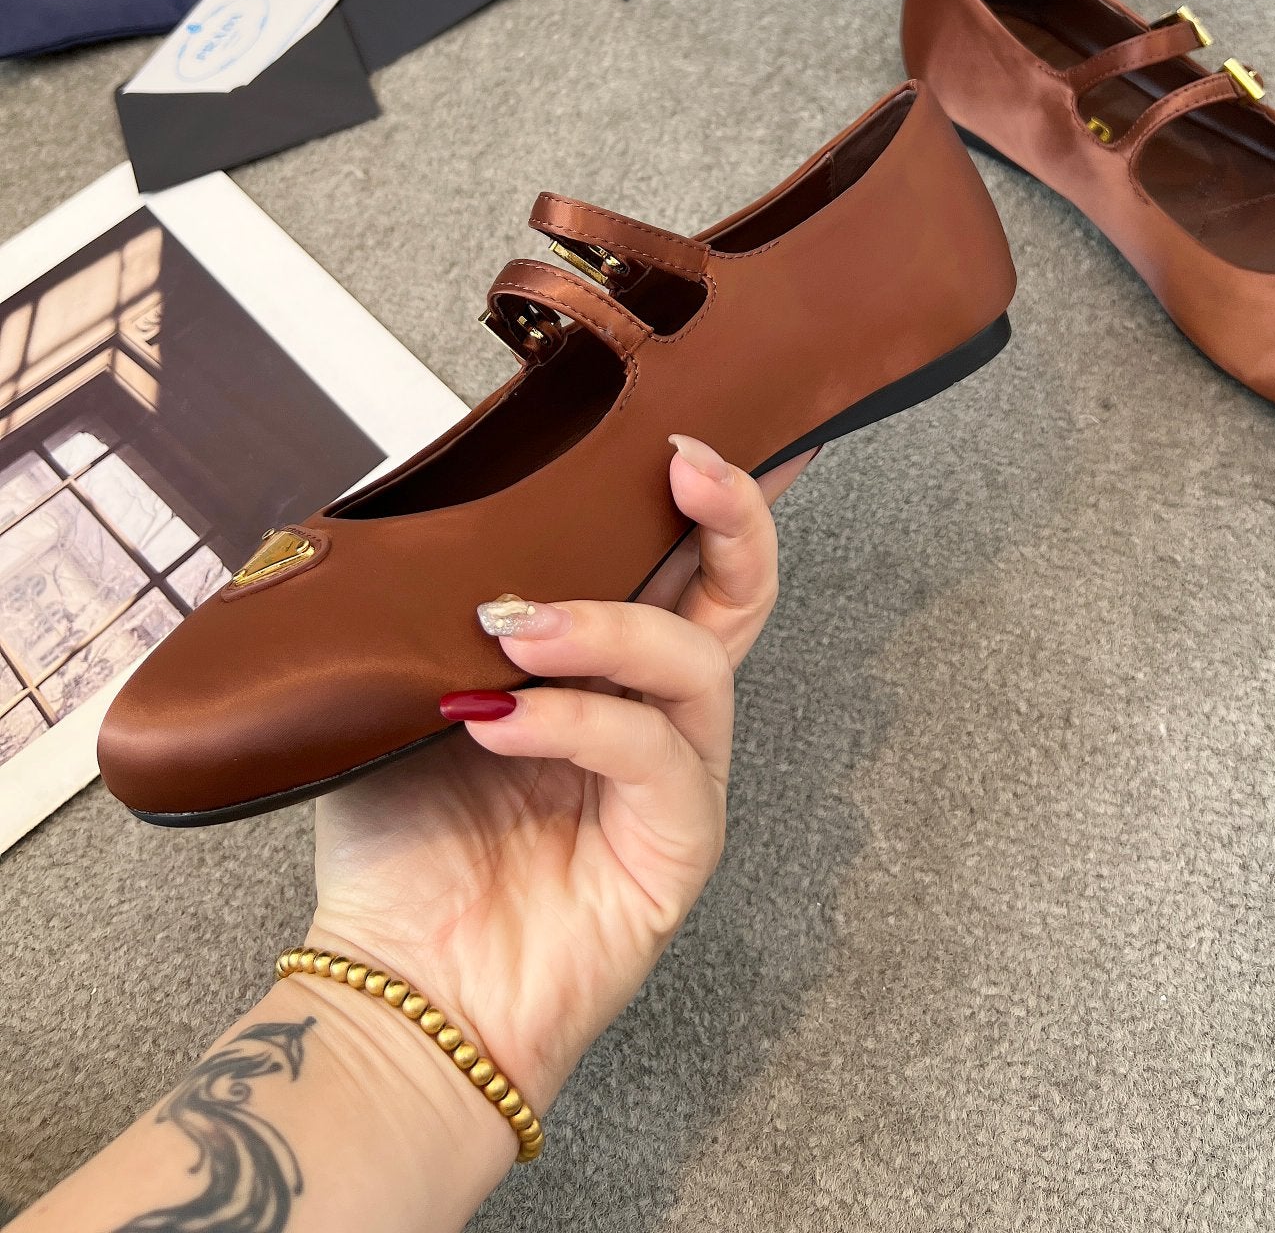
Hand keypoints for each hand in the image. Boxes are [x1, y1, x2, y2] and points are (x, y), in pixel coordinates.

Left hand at [308, 438, 813, 1119]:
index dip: (709, 495)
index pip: (676, 563)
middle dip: (729, 515)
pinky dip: (576, 722)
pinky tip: (499, 718)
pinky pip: (650, 756)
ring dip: (608, 625)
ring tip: (514, 626)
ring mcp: (676, 777)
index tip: (689, 423)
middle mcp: (656, 713)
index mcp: (605, 668)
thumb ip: (437, 609)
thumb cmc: (405, 844)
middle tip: (682, 463)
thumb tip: (428, 506)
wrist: (399, 986)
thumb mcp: (406, 692)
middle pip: (739, 596)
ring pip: (693, 662)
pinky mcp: (677, 845)